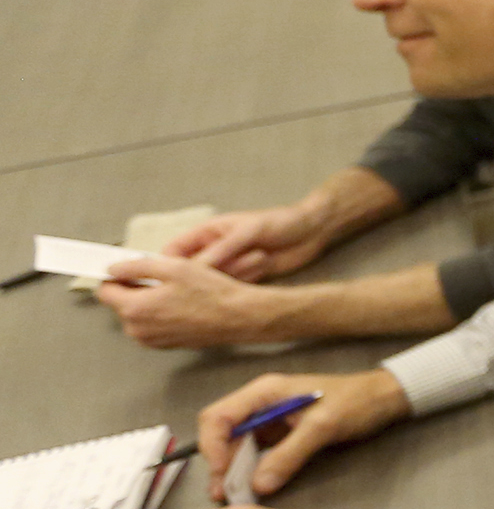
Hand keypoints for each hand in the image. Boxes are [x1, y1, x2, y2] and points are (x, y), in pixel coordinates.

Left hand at [95, 256, 294, 349]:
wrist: (238, 317)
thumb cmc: (210, 293)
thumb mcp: (173, 267)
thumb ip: (136, 266)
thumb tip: (114, 268)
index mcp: (134, 308)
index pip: (104, 291)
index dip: (115, 277)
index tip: (125, 270)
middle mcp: (137, 329)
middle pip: (121, 303)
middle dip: (134, 289)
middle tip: (162, 278)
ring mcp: (150, 340)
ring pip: (137, 314)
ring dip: (148, 302)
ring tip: (175, 292)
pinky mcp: (164, 345)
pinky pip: (151, 325)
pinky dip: (160, 314)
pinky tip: (181, 305)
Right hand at [168, 199, 337, 281]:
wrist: (311, 231)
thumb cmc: (277, 222)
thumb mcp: (247, 232)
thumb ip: (220, 250)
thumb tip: (191, 270)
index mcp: (205, 233)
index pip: (173, 252)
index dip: (168, 267)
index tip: (172, 279)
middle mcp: (213, 251)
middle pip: (192, 273)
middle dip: (208, 273)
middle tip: (225, 268)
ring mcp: (228, 265)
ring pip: (216, 281)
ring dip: (239, 271)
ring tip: (258, 254)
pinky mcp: (244, 278)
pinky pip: (236, 286)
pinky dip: (250, 276)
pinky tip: (265, 262)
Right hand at [197, 369, 409, 502]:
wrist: (384, 398)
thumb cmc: (355, 402)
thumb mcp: (323, 426)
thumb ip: (290, 454)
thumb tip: (259, 485)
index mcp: (264, 392)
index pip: (218, 416)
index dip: (212, 445)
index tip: (221, 472)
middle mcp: (260, 405)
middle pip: (223, 434)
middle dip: (220, 464)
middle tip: (223, 494)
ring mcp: (269, 420)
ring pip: (237, 447)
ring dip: (233, 471)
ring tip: (232, 497)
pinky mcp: (280, 435)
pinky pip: (256, 454)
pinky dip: (251, 471)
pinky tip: (252, 489)